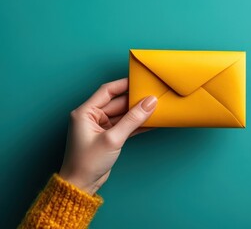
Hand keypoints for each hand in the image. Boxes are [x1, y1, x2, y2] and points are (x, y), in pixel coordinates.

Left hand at [59, 78, 156, 194]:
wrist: (81, 184)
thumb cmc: (87, 162)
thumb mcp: (112, 139)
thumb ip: (132, 120)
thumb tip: (149, 103)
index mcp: (85, 112)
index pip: (107, 91)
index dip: (124, 84)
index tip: (140, 80)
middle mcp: (92, 117)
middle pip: (117, 103)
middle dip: (135, 100)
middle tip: (153, 95)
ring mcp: (101, 127)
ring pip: (123, 115)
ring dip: (137, 113)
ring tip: (155, 107)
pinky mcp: (109, 137)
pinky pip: (125, 126)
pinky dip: (136, 125)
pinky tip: (150, 122)